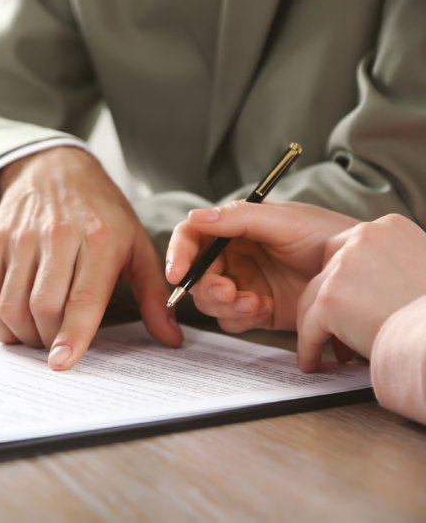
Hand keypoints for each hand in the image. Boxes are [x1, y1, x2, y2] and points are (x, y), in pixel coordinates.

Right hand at [0, 147, 182, 369]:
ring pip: (11, 304)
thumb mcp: (136, 245)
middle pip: (43, 307)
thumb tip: (171, 338)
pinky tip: (10, 325)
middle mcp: (57, 236)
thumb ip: (154, 295)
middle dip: (48, 339)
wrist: (56, 170)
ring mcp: (20, 237)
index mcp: (99, 239)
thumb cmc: (101, 213)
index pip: (83, 297)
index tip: (63, 362)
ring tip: (36, 335)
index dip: (72, 334)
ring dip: (22, 334)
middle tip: (57, 345)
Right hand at [166, 201, 358, 332]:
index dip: (178, 254)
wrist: (359, 273)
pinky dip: (242, 318)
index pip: (192, 237)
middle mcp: (233, 256)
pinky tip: (266, 309)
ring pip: (209, 301)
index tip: (177, 273)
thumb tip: (196, 217)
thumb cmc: (327, 235)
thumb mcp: (283, 221)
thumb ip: (238, 219)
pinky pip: (231, 319)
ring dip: (226, 305)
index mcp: (233, 228)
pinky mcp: (255, 309)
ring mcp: (242, 283)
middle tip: (229, 292)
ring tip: (253, 303)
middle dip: (207, 287)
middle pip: (196, 275)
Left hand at [297, 214, 425, 371]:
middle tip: (337, 329)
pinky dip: (309, 347)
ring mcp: (343, 268)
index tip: (352, 303)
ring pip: (313, 299)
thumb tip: (376, 284)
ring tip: (323, 348)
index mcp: (388, 227)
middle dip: (330, 302)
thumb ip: (397, 264)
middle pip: (327, 272)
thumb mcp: (422, 268)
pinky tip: (312, 363)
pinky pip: (309, 327)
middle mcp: (363, 238)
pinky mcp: (331, 300)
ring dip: (316, 325)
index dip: (347, 280)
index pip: (351, 250)